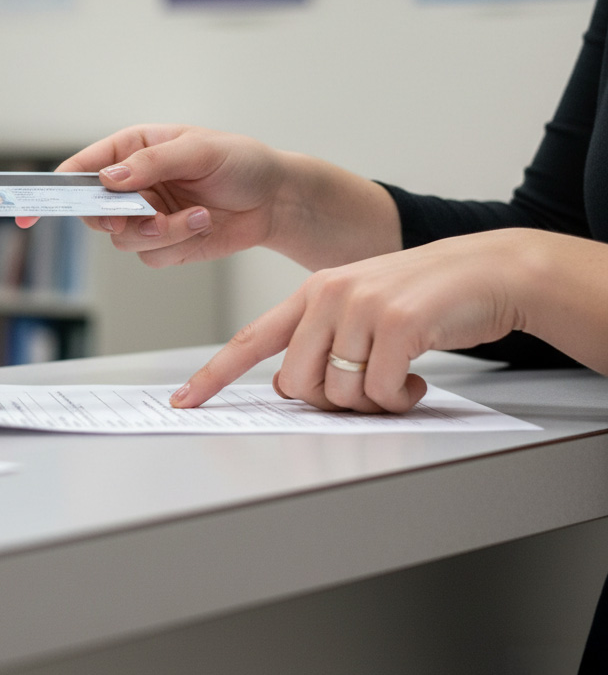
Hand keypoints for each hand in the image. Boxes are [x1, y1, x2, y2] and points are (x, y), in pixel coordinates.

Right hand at [18, 125, 281, 266]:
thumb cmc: (240, 162)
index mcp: (132, 150)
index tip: (30, 210)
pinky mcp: (164, 243)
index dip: (52, 188)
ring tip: (196, 216)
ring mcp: (146, 216)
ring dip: (160, 232)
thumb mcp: (199, 150)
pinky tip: (203, 223)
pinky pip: (152, 256)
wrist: (273, 200)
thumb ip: (152, 163)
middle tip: (143, 215)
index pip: (80, 169)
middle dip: (116, 218)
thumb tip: (110, 178)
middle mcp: (132, 185)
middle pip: (93, 212)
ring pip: (124, 240)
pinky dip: (178, 244)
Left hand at [170, 230, 532, 412]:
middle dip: (329, 401)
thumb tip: (298, 390)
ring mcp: (361, 307)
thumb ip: (325, 339)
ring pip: (337, 393)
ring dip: (371, 402)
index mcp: (313, 293)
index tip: (184, 399)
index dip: (215, 375)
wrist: (491, 271)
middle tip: (367, 388)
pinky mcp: (398, 324)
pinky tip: (418, 378)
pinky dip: (401, 399)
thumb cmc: (426, 298)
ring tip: (398, 380)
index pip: (251, 340)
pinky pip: (380, 393)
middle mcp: (328, 295)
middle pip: (296, 384)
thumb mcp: (363, 307)